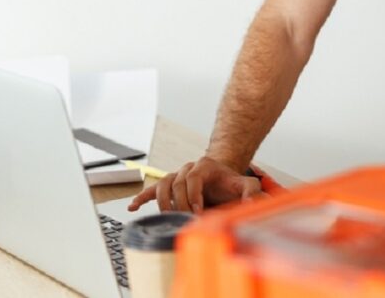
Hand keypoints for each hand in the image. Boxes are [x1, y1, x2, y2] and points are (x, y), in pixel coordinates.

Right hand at [127, 156, 264, 213]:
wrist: (221, 181)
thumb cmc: (231, 184)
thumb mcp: (246, 184)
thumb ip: (251, 191)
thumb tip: (250, 203)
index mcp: (204, 165)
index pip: (193, 177)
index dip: (193, 195)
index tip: (198, 212)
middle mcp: (187, 169)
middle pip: (176, 182)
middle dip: (181, 202)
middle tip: (187, 219)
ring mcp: (176, 177)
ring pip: (162, 185)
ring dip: (163, 202)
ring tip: (168, 217)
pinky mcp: (169, 188)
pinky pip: (152, 190)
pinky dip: (142, 198)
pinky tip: (133, 208)